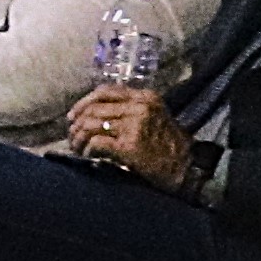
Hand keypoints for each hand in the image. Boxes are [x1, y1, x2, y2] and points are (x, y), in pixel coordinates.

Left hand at [65, 87, 205, 190]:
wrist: (188, 169)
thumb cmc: (168, 147)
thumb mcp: (154, 117)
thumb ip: (129, 110)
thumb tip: (91, 114)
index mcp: (145, 97)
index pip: (105, 91)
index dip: (83, 103)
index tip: (73, 116)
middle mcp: (140, 107)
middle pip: (94, 109)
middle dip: (77, 124)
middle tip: (72, 137)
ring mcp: (135, 126)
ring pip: (91, 124)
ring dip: (79, 138)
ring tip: (78, 148)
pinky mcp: (129, 146)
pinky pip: (97, 142)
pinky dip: (88, 149)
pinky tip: (88, 155)